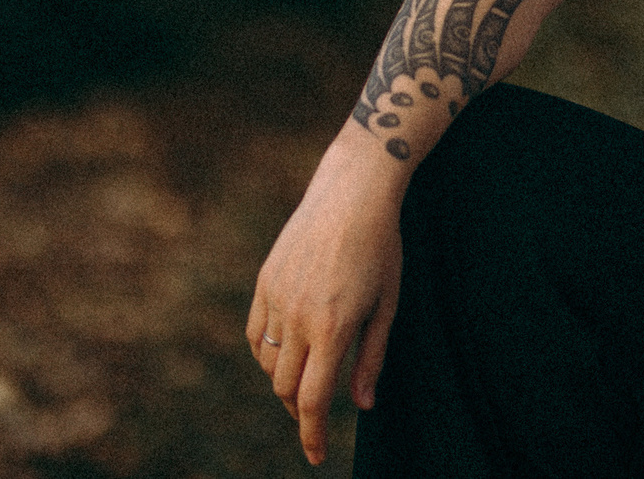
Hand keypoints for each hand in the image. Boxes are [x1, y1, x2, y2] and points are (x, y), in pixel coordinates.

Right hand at [247, 127, 409, 464]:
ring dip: (284, 378)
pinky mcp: (264, 281)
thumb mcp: (388, 304)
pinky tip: (287, 347)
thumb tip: (361, 405)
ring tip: (308, 371)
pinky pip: (255, 333)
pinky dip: (267, 351)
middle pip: (286, 388)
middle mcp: (298, 317)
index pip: (312, 400)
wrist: (353, 192)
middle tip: (316, 412)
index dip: (312, 435)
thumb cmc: (381, 248)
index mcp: (333, 327)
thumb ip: (372, 358)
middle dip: (300, 408)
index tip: (316, 457)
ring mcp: (276, 297)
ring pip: (268, 363)